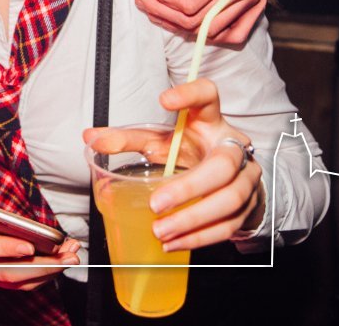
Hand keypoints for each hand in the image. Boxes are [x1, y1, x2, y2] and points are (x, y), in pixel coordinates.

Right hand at [0, 176, 79, 290]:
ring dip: (48, 271)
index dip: (3, 248)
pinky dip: (45, 274)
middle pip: (4, 271)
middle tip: (68, 256)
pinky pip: (21, 282)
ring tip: (72, 256)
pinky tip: (63, 259)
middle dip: (40, 266)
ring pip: (17, 281)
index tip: (29, 246)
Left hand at [84, 79, 263, 252]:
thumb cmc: (188, 152)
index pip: (208, 96)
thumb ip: (127, 139)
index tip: (164, 100)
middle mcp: (232, 146)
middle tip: (155, 203)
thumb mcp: (159, 140)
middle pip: (222, 164)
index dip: (190, 94)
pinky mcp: (248, 205)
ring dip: (193, 219)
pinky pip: (229, 225)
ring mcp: (246, 176)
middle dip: (189, 187)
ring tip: (161, 231)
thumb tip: (90, 137)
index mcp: (209, 121)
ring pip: (229, 198)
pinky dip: (200, 237)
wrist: (227, 177)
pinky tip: (174, 243)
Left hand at [137, 0, 265, 44]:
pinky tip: (185, 24)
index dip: (164, 0)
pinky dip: (207, 35)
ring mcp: (253, 0)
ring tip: (156, 12)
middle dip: (164, 14)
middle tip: (143, 1)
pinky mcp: (255, 5)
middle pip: (198, 21)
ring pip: (211, 31)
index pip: (190, 2)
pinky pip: (233, 35)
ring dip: (179, 26)